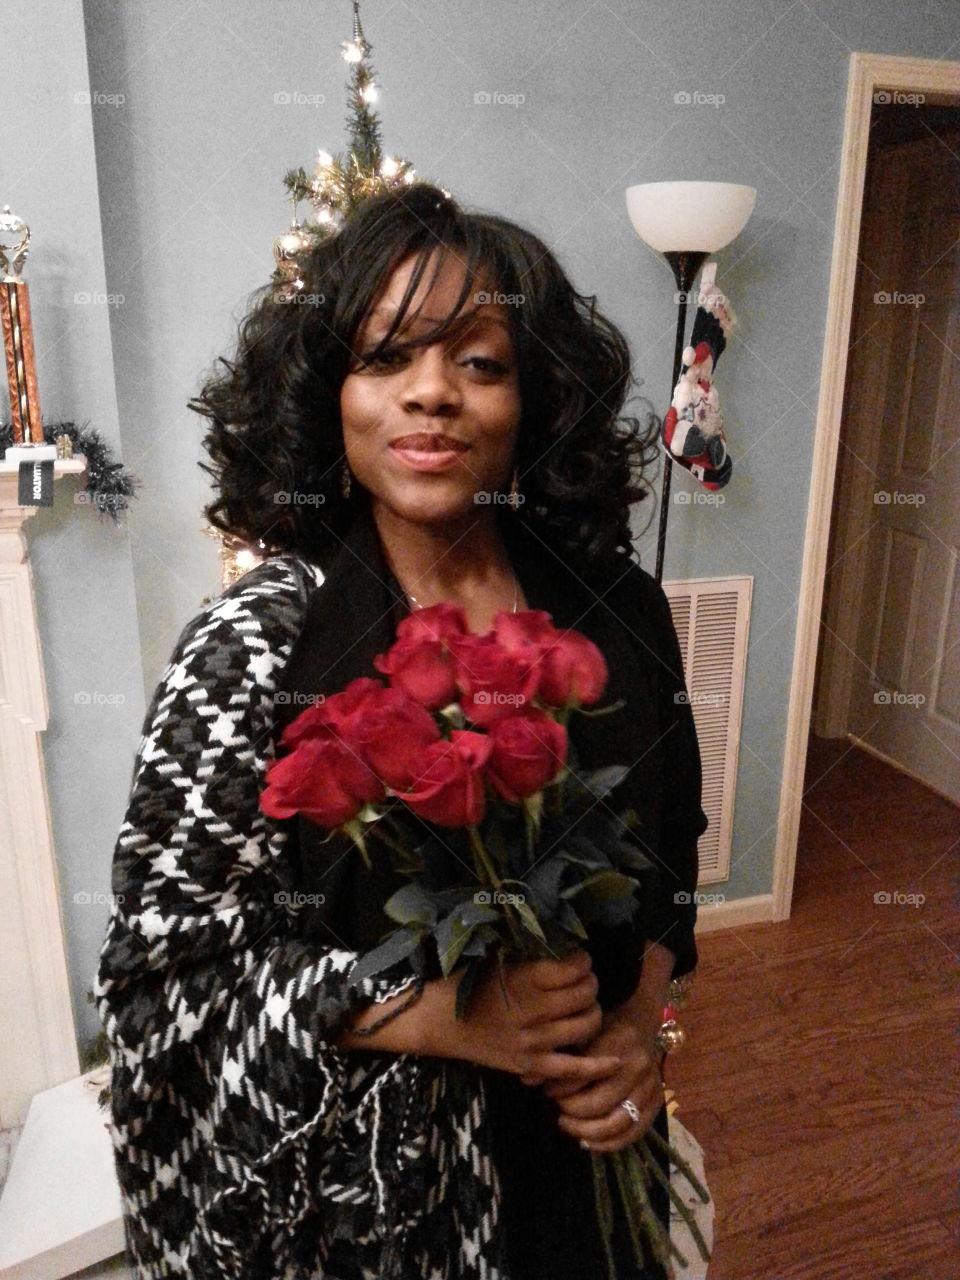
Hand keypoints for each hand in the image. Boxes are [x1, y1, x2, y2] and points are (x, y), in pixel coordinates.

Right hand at [452, 949, 619, 1083]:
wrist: (435, 1020)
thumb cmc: (464, 981)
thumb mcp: (497, 958)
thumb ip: (532, 956)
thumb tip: (569, 948)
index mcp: (526, 978)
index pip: (575, 966)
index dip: (582, 960)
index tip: (576, 958)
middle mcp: (534, 1009)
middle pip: (586, 993)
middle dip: (589, 983)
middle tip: (580, 981)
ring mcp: (534, 1041)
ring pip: (587, 1024)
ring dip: (591, 1011)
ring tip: (582, 1005)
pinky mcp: (530, 1065)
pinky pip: (573, 1068)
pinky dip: (598, 1065)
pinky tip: (617, 1059)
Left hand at [527, 1009, 662, 1152]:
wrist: (639, 1021)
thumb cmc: (604, 1026)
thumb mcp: (583, 1031)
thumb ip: (563, 1055)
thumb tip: (530, 1079)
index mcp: (616, 1043)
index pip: (583, 1077)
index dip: (560, 1090)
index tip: (546, 1091)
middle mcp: (636, 1066)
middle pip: (599, 1104)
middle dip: (572, 1112)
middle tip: (557, 1112)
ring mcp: (650, 1085)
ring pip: (618, 1123)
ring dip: (587, 1131)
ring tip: (568, 1126)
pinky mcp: (657, 1101)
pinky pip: (634, 1132)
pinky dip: (610, 1143)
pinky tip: (587, 1141)